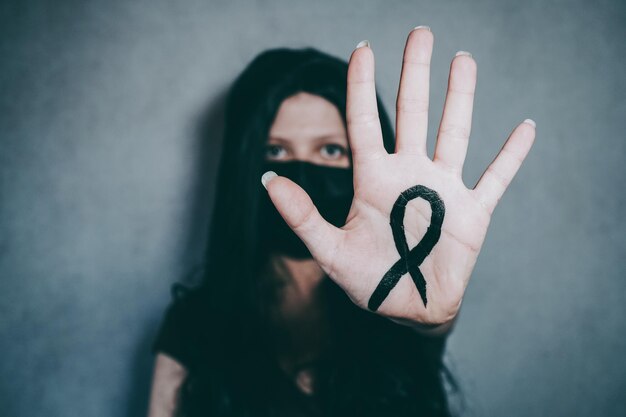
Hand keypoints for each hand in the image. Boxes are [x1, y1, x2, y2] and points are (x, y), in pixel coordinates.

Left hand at [262, 27, 535, 328]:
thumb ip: (302, 216)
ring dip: (459, 97)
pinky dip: (511, 155)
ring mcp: (443, 189)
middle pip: (411, 113)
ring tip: (462, 59)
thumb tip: (268, 178)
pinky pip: (496, 177)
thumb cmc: (367, 281)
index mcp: (373, 180)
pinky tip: (525, 127)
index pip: (364, 122)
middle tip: (420, 32)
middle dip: (415, 73)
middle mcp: (408, 174)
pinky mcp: (472, 212)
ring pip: (453, 132)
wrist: (407, 309)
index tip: (361, 48)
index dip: (360, 85)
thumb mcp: (329, 251)